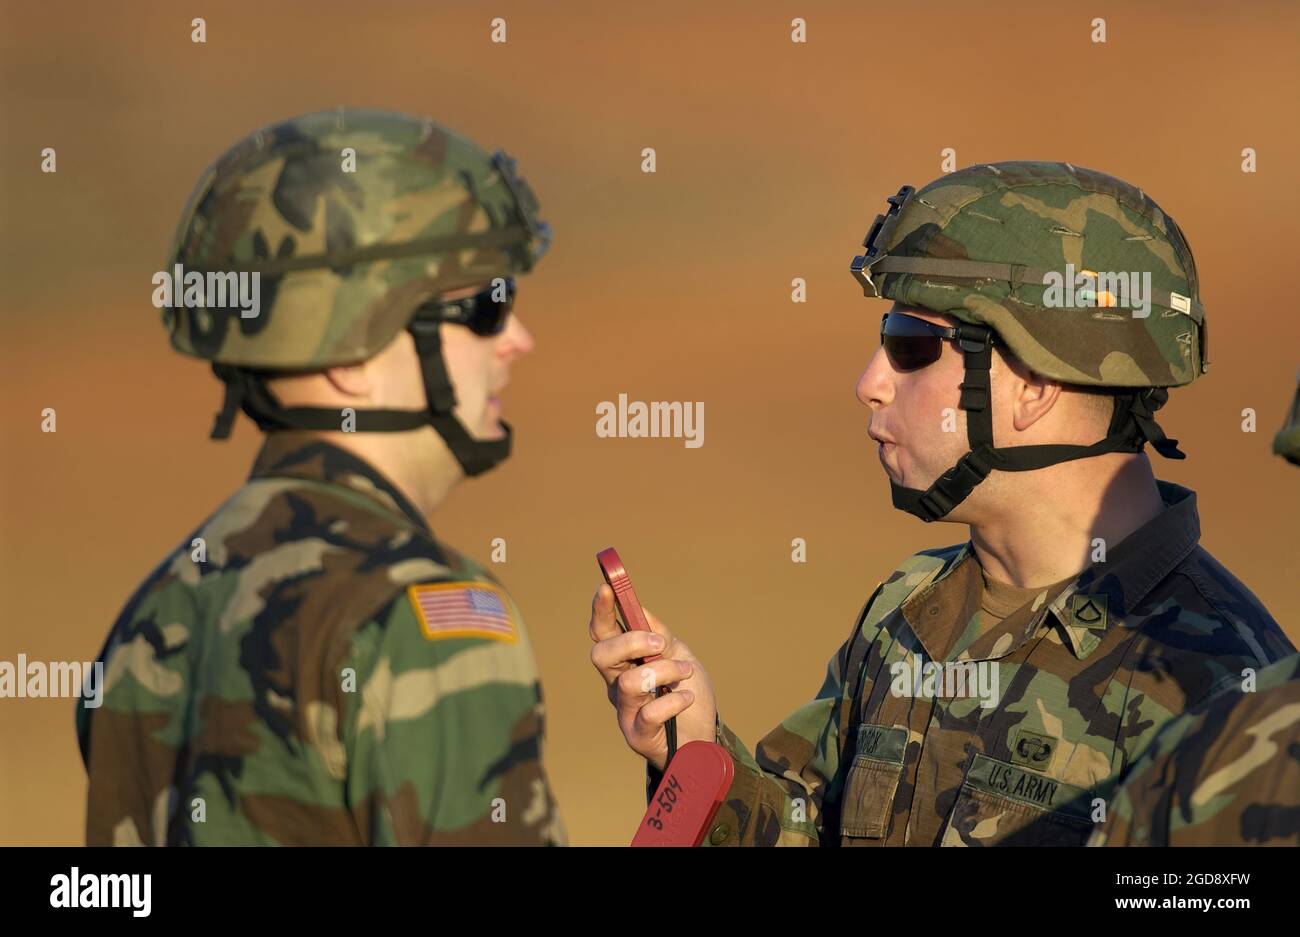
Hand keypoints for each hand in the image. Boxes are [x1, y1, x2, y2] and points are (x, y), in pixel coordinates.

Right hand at [588, 584, 717, 770]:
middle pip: (601, 654)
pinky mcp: (636, 734)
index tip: (606, 588)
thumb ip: (660, 636)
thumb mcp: (680, 656)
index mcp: (625, 661)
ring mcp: (625, 709)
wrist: (705, 738)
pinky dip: (674, 701)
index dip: (601, 610)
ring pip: (630, 681)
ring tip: (686, 672)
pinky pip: (649, 711)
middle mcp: (617, 683)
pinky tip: (687, 699)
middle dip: (631, 642)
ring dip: (664, 671)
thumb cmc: (689, 695)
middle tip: (660, 644)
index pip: (603, 632)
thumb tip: (640, 610)